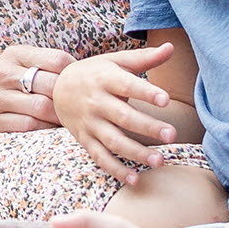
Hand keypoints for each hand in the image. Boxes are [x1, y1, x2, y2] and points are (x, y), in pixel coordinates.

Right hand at [0, 45, 70, 135]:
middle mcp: (2, 73)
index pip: (57, 59)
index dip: (74, 74)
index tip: (78, 84)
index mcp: (14, 54)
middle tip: (77, 107)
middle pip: (52, 85)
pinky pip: (28, 126)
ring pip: (42, 108)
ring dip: (59, 117)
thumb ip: (44, 64)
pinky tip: (48, 128)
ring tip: (66, 120)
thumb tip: (83, 74)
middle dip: (68, 99)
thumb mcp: (15, 64)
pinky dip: (44, 129)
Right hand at [51, 42, 181, 182]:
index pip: (127, 85)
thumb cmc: (95, 73)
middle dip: (147, 127)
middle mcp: (96, 102)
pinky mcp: (85, 140)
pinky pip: (100, 158)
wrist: (57, 88)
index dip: (145, 92)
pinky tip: (136, 180)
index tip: (166, 100)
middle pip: (123, 116)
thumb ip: (144, 58)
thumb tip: (170, 47)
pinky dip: (116, 170)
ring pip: (113, 141)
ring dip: (136, 152)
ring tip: (159, 161)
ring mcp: (90, 123)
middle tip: (172, 135)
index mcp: (105, 79)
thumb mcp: (115, 61)